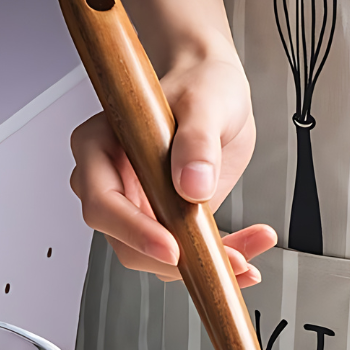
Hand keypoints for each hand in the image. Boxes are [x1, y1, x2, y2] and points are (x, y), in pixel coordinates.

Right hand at [68, 50, 275, 285]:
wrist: (217, 89)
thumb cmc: (201, 83)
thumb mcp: (205, 103)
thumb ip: (197, 141)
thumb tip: (192, 186)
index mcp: (100, 147)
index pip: (103, 204)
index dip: (134, 232)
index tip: (173, 248)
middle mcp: (113, 182)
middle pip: (128, 243)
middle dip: (179, 262)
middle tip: (230, 260)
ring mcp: (139, 205)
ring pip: (160, 257)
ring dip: (206, 266)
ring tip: (250, 258)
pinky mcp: (168, 219)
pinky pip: (187, 253)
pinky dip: (219, 259)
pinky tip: (249, 253)